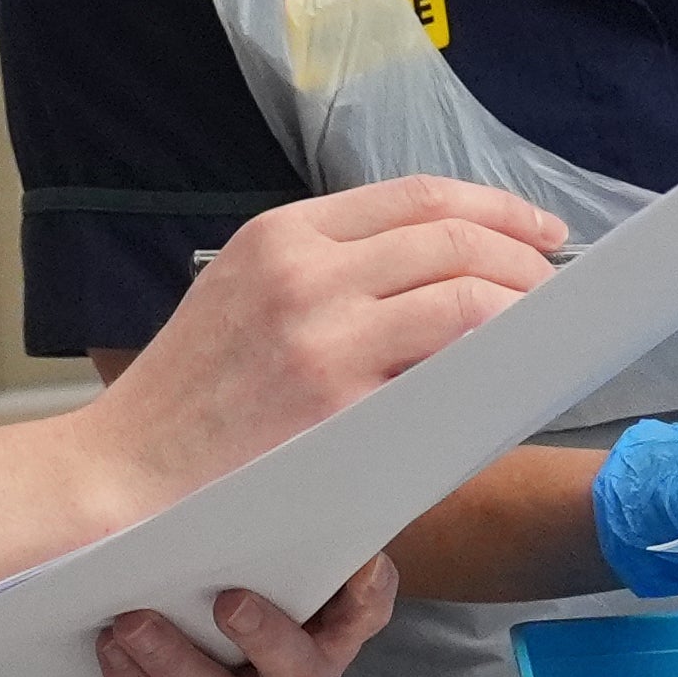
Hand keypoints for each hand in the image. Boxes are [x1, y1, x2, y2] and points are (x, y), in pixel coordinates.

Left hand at [87, 559, 399, 676]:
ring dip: (167, 668)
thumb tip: (233, 462)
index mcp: (326, 645)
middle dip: (261, 637)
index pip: (365, 617)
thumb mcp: (232, 579)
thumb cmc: (201, 617)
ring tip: (123, 629)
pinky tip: (110, 670)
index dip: (368, 595)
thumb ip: (247, 544)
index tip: (363, 564)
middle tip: (223, 599)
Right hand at [89, 176, 566, 513]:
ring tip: (543, 330)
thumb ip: (329, 278)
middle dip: (524, 255)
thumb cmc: (188, 405)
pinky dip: (493, 362)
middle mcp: (305, 269)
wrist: (120, 480)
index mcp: (281, 234)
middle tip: (556, 283)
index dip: (494, 208)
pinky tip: (511, 373)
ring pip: (464, 294)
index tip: (538, 231)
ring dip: (521, 307)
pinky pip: (446, 365)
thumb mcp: (243, 300)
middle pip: (451, 236)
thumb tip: (441, 281)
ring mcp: (323, 334)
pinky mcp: (338, 401)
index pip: (416, 196)